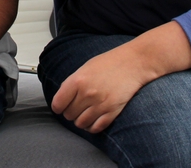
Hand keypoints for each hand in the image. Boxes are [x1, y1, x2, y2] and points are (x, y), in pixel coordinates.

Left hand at [51, 22, 190, 133]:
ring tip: (84, 114)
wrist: (133, 63)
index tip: (60, 107)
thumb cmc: (108, 63)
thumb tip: (62, 99)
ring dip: (81, 121)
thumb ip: (72, 83)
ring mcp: (100, 104)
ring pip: (81, 123)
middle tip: (75, 108)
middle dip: (70, 113)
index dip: (58, 107)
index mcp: (77, 80)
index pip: (58, 104)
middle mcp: (87, 94)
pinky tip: (93, 121)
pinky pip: (96, 128)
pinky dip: (92, 127)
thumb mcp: (84, 68)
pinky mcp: (113, 111)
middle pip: (69, 115)